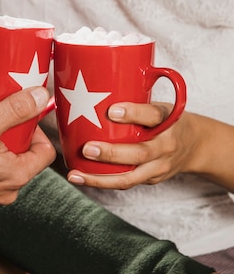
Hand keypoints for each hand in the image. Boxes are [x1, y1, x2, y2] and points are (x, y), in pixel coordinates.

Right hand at [0, 87, 55, 208]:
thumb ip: (14, 109)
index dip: (36, 130)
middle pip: (27, 158)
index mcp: (16, 176)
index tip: (17, 118)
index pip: (46, 151)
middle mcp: (8, 191)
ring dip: (0, 148)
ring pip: (8, 165)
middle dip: (15, 137)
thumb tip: (40, 96)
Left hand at [67, 102, 197, 189]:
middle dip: (111, 153)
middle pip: (139, 153)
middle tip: (87, 148)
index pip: (153, 115)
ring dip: (100, 178)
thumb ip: (135, 101)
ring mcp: (159, 166)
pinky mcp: (151, 179)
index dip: (133, 113)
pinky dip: (103, 182)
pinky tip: (82, 178)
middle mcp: (166, 145)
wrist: (196, 146)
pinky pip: (126, 183)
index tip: (111, 110)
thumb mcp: (158, 105)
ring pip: (130, 178)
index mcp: (168, 119)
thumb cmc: (166, 120)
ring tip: (76, 174)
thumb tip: (91, 90)